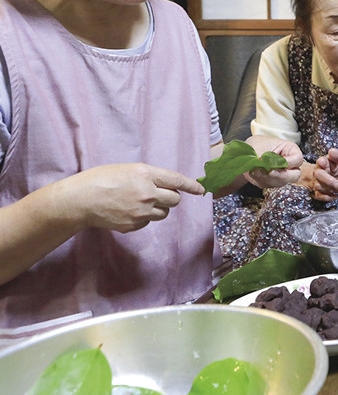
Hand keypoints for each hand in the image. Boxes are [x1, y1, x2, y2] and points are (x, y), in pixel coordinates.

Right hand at [71, 163, 203, 232]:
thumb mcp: (128, 169)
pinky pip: (148, 222)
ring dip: (158, 208)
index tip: (201, 190)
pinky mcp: (134, 225)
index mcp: (146, 174)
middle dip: (170, 197)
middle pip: (175, 200)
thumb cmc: (101, 179)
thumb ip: (149, 176)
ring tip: (139, 202)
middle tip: (158, 194)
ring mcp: (141, 211)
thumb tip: (166, 184)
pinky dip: (144, 218)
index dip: (191, 186)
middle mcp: (148, 193)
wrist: (80, 200)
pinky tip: (128, 211)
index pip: (177, 180)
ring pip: (164, 213)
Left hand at [244, 135, 303, 188]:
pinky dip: (261, 180)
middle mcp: (289, 165)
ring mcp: (282, 175)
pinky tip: (254, 173)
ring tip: (256, 170)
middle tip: (270, 172)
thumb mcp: (262, 146)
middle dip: (281, 175)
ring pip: (281, 182)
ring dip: (268, 178)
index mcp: (290, 150)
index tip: (278, 162)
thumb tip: (271, 165)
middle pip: (294, 175)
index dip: (290, 162)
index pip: (298, 159)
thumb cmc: (256, 145)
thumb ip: (267, 157)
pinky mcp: (273, 182)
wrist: (246, 153)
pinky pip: (270, 185)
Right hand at [304, 148, 337, 201]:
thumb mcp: (337, 161)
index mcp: (322, 163)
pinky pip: (318, 196)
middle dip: (329, 181)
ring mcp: (315, 182)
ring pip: (318, 186)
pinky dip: (326, 197)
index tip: (324, 163)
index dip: (323, 163)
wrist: (328, 178)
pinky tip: (334, 196)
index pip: (321, 161)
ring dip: (329, 189)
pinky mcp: (316, 192)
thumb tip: (332, 151)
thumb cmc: (333, 169)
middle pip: (318, 175)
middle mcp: (317, 172)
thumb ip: (337, 156)